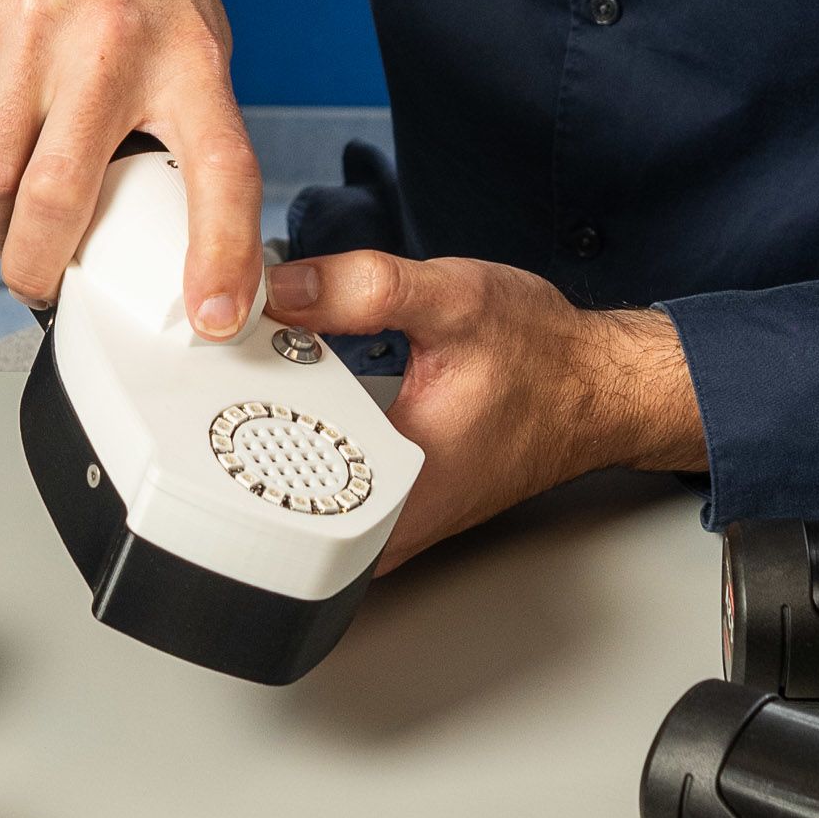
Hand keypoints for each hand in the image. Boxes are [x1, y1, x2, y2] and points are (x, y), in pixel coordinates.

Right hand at [0, 0, 262, 321]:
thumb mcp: (199, 41)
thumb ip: (185, 132)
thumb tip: (180, 246)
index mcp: (192, 58)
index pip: (222, 170)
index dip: (221, 255)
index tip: (211, 319)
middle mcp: (113, 44)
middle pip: (58, 197)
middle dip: (36, 268)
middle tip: (39, 285)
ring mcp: (35, 26)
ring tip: (7, 222)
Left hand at [260, 250, 704, 566]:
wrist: (596, 389)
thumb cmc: (544, 356)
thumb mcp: (455, 299)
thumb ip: (363, 290)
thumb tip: (277, 288)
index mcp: (401, 488)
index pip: (277, 478)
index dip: (237, 417)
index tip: (222, 369)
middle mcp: (391, 528)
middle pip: (272, 497)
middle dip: (242, 427)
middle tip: (230, 366)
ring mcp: (392, 528)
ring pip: (295, 500)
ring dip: (269, 438)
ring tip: (257, 377)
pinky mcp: (394, 512)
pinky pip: (324, 490)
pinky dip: (303, 441)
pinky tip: (296, 396)